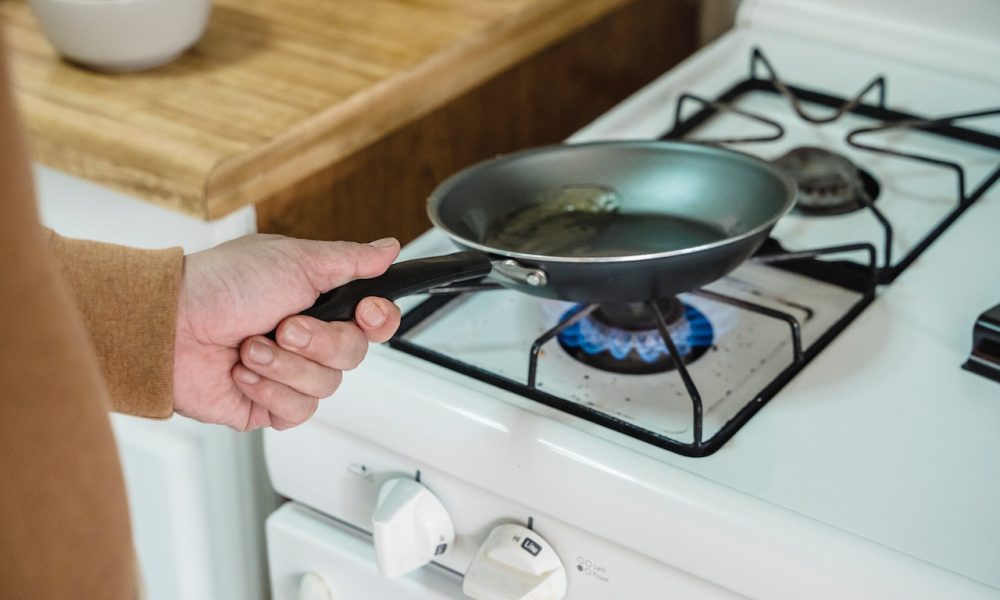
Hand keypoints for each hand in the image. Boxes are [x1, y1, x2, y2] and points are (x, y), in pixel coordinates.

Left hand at [172, 234, 401, 430]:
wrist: (169, 325)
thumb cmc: (222, 285)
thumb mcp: (295, 259)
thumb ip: (350, 259)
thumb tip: (388, 248)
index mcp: (318, 301)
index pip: (374, 320)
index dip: (378, 320)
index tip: (366, 312)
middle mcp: (307, 339)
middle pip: (353, 355)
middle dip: (318, 342)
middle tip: (284, 326)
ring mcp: (288, 373)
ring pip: (326, 386)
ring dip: (285, 365)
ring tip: (250, 347)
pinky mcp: (267, 405)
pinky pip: (297, 412)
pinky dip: (268, 389)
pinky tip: (242, 371)